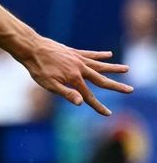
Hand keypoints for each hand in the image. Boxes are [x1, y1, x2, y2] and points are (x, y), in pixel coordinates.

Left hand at [18, 37, 132, 115]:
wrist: (32, 48)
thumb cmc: (38, 69)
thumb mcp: (49, 84)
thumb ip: (66, 93)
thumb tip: (80, 103)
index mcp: (74, 79)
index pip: (89, 96)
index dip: (98, 106)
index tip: (108, 113)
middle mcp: (80, 68)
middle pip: (102, 79)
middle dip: (116, 86)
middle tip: (130, 90)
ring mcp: (78, 59)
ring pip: (100, 65)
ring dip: (114, 68)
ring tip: (127, 69)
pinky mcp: (74, 52)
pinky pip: (90, 54)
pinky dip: (100, 55)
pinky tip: (109, 54)